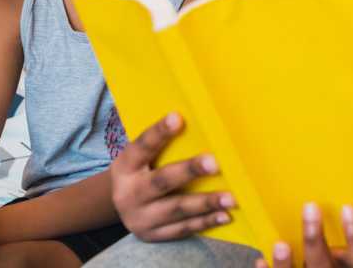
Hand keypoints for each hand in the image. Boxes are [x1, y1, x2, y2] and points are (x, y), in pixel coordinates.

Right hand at [111, 112, 235, 240]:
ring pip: (177, 209)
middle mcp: (129, 194)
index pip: (141, 147)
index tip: (177, 117)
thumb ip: (162, 144)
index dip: (159, 132)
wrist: (120, 205)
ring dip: (206, 203)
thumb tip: (202, 122)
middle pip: (162, 181)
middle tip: (215, 163)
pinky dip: (205, 222)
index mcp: (125, 167)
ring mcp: (140, 218)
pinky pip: (183, 229)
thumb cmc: (143, 170)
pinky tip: (225, 215)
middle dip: (189, 171)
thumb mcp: (142, 157)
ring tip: (231, 197)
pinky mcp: (153, 235)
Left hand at [255, 202, 352, 267]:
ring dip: (287, 263)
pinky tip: (261, 259)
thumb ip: (347, 244)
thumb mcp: (351, 259)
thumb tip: (333, 205)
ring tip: (280, 244)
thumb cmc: (335, 263)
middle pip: (324, 265)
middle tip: (309, 208)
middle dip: (314, 239)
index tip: (348, 208)